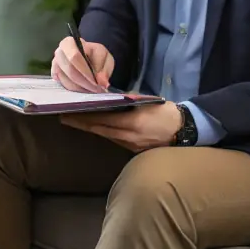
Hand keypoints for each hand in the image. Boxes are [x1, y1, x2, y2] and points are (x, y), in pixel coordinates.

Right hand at [52, 36, 114, 92]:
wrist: (89, 58)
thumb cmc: (96, 56)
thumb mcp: (105, 58)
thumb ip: (104, 69)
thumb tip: (101, 82)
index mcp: (70, 42)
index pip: (75, 56)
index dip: (85, 70)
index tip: (97, 81)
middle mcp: (59, 53)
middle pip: (70, 70)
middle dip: (85, 82)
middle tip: (97, 88)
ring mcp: (55, 65)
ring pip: (67, 81)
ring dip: (82, 87)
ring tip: (93, 89)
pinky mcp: (55, 76)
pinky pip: (65, 86)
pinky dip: (77, 90)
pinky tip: (84, 88)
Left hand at [61, 101, 183, 151]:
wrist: (184, 130)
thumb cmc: (166, 112)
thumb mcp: (148, 102)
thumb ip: (129, 100)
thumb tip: (112, 98)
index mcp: (133, 123)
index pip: (103, 119)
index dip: (86, 116)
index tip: (71, 112)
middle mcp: (129, 136)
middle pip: (100, 130)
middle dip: (82, 124)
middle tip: (65, 118)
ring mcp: (131, 145)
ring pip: (105, 136)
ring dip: (90, 129)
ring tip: (76, 122)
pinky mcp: (134, 150)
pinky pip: (114, 140)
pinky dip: (103, 133)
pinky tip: (96, 128)